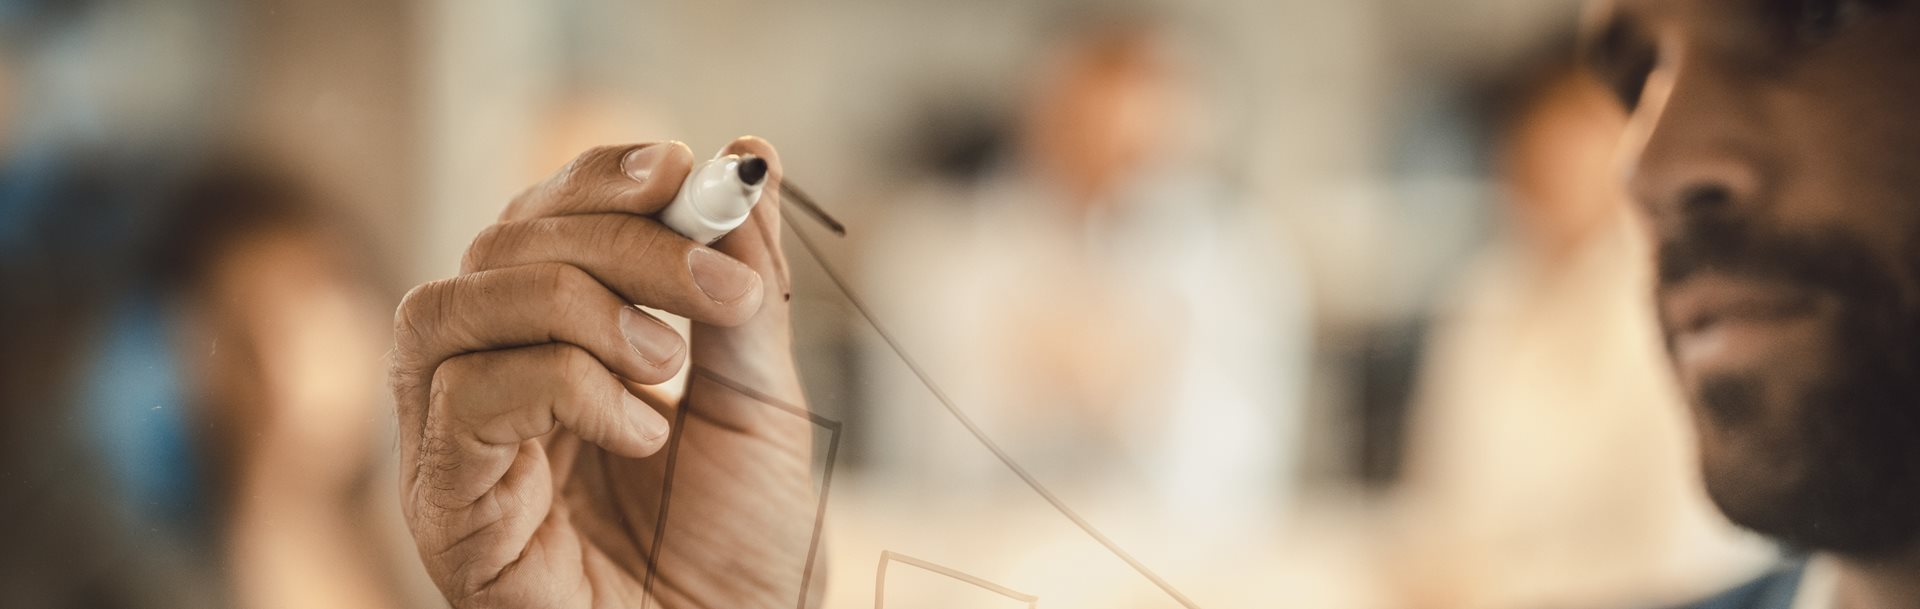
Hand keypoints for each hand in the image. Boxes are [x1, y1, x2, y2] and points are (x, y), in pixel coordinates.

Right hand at [391, 138, 818, 607]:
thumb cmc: (738, 547)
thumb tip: (748, 157)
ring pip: (451, 305)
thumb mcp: (759, 397)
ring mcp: (454, 444)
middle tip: (720, 287)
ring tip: (667, 362)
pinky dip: (565, 386)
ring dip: (576, 304)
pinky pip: (466, 394)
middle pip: (500, 246)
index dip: (598, 179)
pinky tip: (641, 431)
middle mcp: (487, 381)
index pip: (541, 220)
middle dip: (619, 240)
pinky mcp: (443, 506)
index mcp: (553, 344)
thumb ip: (744, 288)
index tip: (681, 168)